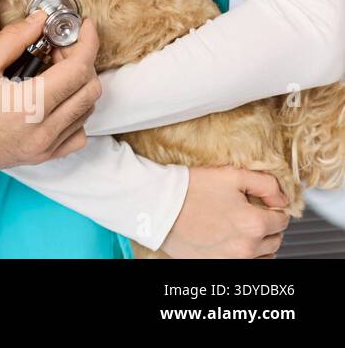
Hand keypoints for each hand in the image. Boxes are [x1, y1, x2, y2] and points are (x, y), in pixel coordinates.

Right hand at [0, 12, 102, 192]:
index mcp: (28, 107)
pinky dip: (76, 114)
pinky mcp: (40, 157)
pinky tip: (56, 101)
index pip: (77, 70)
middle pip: (89, 90)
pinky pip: (76, 135)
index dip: (87, 43)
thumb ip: (13, 41)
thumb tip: (38, 21)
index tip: (84, 27)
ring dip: (79, 86)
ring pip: (86, 112)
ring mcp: (44, 148)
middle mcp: (43, 131)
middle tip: (57, 47)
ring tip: (53, 70)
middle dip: (82, 61)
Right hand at [159, 167, 289, 257]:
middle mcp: (246, 247)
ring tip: (240, 228)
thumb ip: (266, 184)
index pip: (282, 219)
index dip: (273, 207)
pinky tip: (231, 240)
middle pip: (275, 239)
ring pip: (264, 256)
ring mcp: (232, 260)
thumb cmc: (190, 188)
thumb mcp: (231, 175)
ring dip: (259, 242)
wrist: (157, 205)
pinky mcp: (216, 265)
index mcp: (254, 224)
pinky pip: (245, 265)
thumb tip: (282, 199)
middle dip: (268, 225)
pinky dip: (245, 254)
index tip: (260, 202)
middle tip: (249, 212)